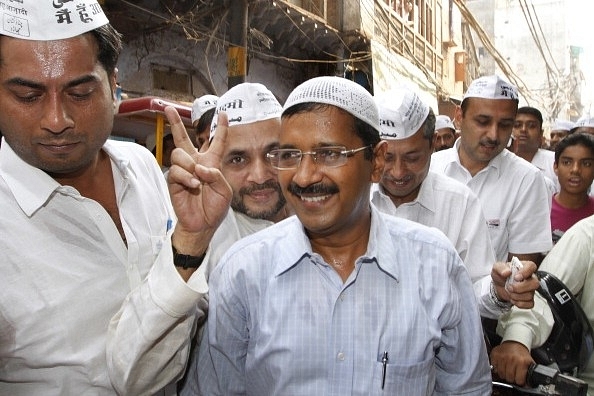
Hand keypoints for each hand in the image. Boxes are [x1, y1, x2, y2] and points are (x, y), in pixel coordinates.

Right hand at [165, 106, 231, 255]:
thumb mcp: (225, 190)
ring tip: (197, 179)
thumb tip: (199, 167)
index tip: (223, 113)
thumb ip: (216, 175)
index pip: (216, 142)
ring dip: (189, 164)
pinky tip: (193, 185)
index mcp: (211, 163)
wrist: (203, 224)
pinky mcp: (174, 181)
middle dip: (175, 122)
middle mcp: (195, 163)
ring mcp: (183, 171)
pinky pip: (176, 171)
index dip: (221, 128)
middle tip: (168, 108)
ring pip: (179, 153)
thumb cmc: (215, 207)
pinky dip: (186, 177)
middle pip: (182, 138)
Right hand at [490, 341, 534, 385]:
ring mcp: (502, 357)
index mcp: (522, 362)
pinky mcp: (495, 355)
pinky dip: (497, 369)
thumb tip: (527, 385)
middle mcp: (511, 359)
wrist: (515, 342)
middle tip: (513, 373)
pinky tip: (502, 365)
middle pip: (509, 378)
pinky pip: (494, 368)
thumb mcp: (529, 363)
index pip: (519, 380)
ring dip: (504, 374)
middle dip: (511, 378)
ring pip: (501, 374)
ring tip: (507, 369)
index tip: (519, 378)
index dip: (519, 381)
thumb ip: (529, 374)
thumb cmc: (521, 354)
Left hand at [491, 260, 538, 308]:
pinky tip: (513, 299)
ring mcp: (531, 289)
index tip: (516, 277)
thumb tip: (507, 272)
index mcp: (524, 267)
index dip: (525, 272)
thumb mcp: (497, 268)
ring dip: (516, 296)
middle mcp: (530, 277)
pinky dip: (519, 303)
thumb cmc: (501, 274)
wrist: (498, 286)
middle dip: (520, 288)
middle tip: (509, 287)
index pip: (531, 266)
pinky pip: (530, 304)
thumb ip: (500, 268)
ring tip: (509, 292)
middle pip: (535, 283)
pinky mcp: (529, 299)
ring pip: (530, 295)